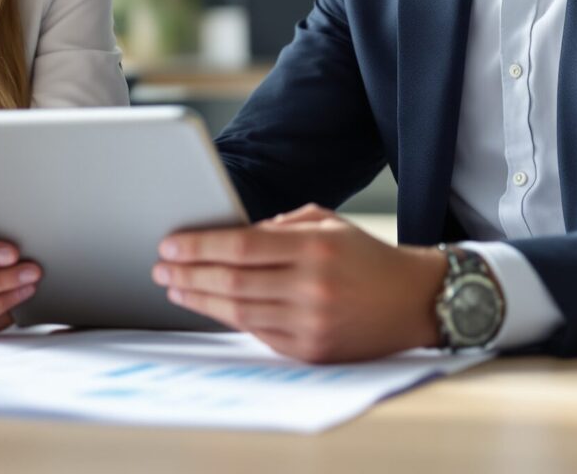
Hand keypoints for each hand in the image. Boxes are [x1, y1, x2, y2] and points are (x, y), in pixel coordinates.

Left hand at [152, 203, 447, 362]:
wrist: (415, 301)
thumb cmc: (366, 257)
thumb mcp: (328, 224)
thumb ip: (280, 226)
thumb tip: (229, 236)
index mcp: (315, 248)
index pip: (241, 246)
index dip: (199, 246)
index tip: (170, 244)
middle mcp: (312, 287)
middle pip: (232, 281)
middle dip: (189, 274)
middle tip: (161, 267)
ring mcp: (311, 323)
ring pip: (239, 311)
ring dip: (200, 299)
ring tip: (176, 287)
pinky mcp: (312, 352)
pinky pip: (258, 333)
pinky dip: (230, 318)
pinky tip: (210, 306)